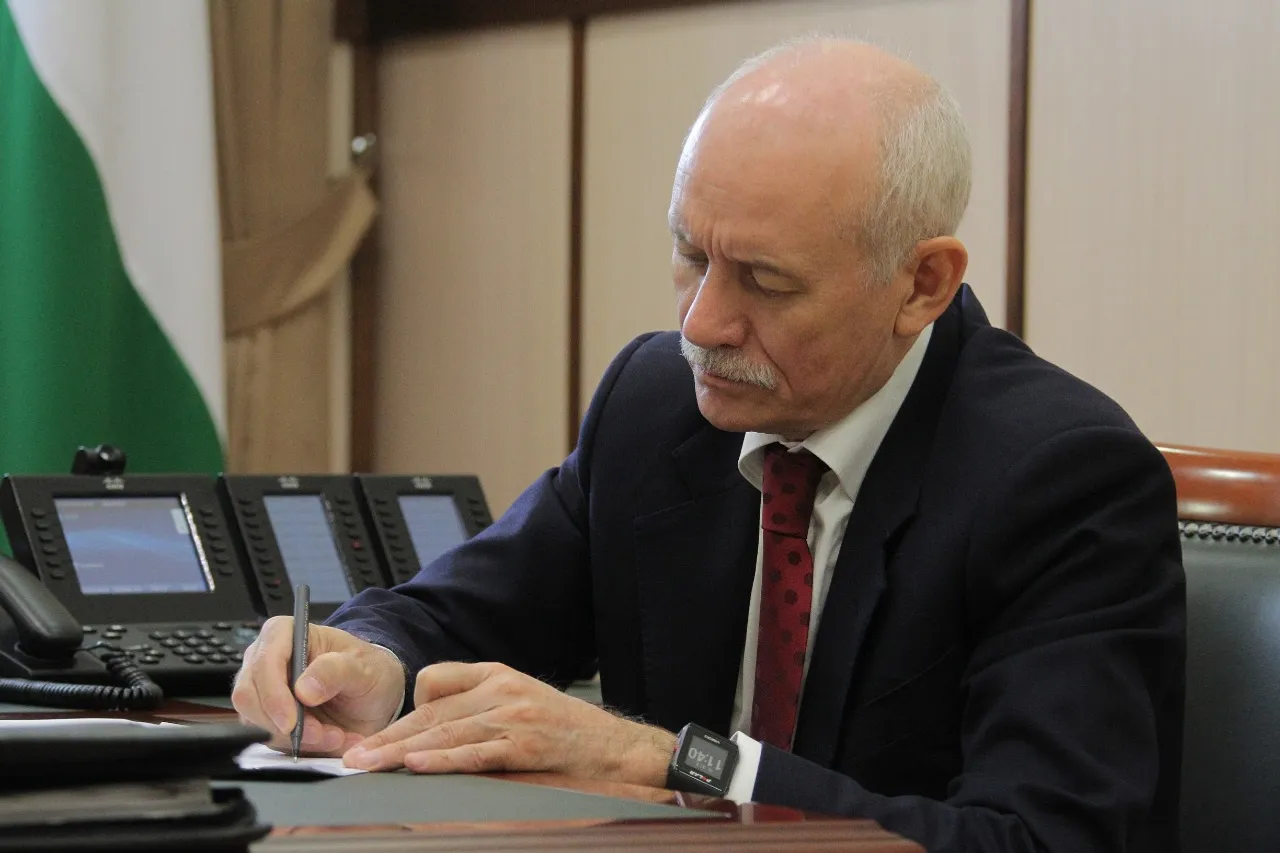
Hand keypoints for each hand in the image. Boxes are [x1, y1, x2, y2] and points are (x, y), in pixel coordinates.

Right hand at [231, 617, 405, 755]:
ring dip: (294, 738)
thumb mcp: (364, 667)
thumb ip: (336, 671)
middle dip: (285, 724)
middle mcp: (265, 659)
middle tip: (321, 734)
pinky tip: (326, 740)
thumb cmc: (367, 670)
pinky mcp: (265, 717)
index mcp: (285, 633)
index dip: (273, 694)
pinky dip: (296, 746)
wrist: (374, 696)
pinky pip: (268, 738)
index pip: (264, 661)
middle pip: (249, 696)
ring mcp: (262, 690)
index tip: (292, 721)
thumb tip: (304, 689)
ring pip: (255, 722)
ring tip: (333, 736)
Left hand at [342, 662, 676, 786]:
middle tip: (353, 756)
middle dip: (388, 737)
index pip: (434, 682)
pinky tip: (416, 765)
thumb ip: (480, 708)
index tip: (377, 738)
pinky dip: (443, 760)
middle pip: (431, 712)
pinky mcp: (525, 743)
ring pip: (446, 732)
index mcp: (497, 674)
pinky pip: (476, 751)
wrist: (616, 749)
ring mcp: (514, 714)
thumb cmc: (568, 732)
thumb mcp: (522, 704)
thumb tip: (431, 734)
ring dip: (401, 752)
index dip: (404, 713)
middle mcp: (502, 687)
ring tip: (369, 765)